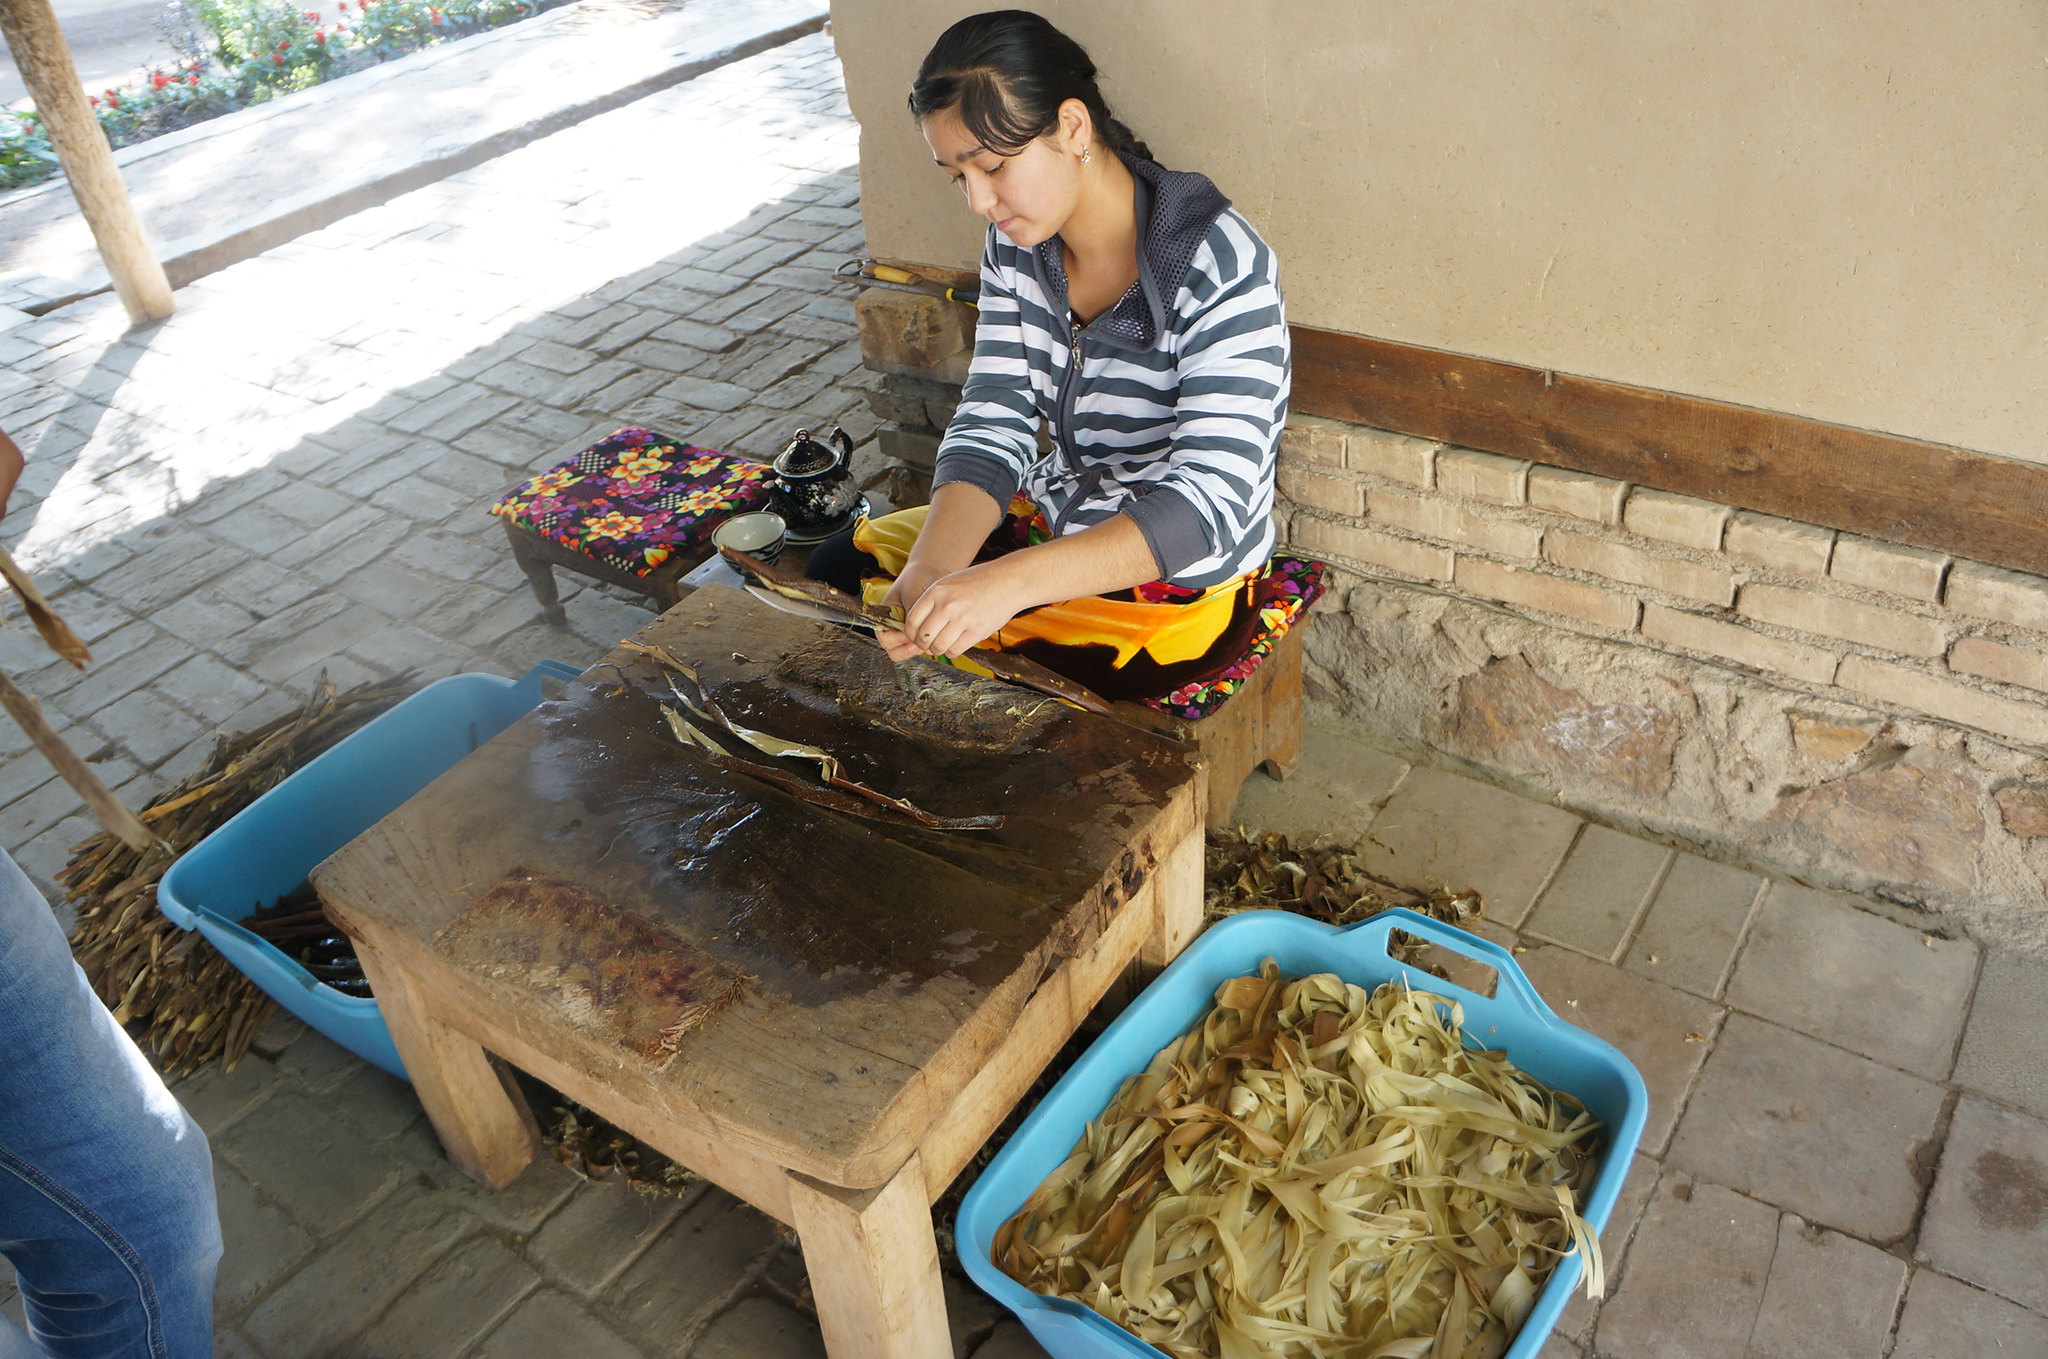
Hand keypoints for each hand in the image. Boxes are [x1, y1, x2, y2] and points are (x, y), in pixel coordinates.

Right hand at [876, 559, 950, 661]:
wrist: (930, 570)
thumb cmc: (917, 578)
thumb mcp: (912, 594)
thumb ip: (912, 614)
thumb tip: (914, 634)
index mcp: (884, 616)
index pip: (884, 639)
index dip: (896, 640)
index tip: (910, 636)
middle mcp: (893, 626)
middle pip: (894, 650)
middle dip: (907, 649)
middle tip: (922, 644)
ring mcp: (906, 631)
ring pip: (907, 651)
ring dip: (918, 648)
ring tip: (931, 639)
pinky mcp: (919, 632)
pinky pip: (920, 645)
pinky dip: (927, 644)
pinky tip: (937, 637)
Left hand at [900, 560, 1024, 658]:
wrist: (1008, 581)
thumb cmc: (978, 583)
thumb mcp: (949, 583)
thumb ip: (933, 602)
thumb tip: (918, 629)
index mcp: (936, 591)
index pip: (912, 621)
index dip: (911, 634)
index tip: (917, 637)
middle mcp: (947, 605)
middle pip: (923, 637)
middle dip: (923, 645)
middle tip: (929, 645)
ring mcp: (962, 619)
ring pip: (938, 647)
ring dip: (938, 650)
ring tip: (943, 645)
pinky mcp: (977, 631)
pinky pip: (955, 650)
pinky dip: (952, 652)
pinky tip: (956, 645)